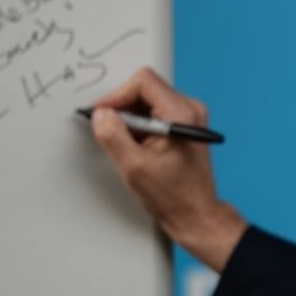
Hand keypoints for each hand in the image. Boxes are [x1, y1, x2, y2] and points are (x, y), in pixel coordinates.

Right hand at [90, 67, 244, 271]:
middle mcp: (190, 110)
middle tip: (110, 131)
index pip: (143, 82)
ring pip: (148, 100)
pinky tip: (137, 147)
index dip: (116, 96)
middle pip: (145, 88)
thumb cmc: (173, 196)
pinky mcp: (185, 126)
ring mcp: (190, 117)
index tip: (102, 115)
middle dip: (122, 107)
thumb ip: (113, 135)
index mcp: (182, 115)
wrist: (195, 214)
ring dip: (130, 118)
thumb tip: (100, 114)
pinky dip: (140, 125)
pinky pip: (155, 112)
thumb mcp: (133, 167)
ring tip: (128, 145)